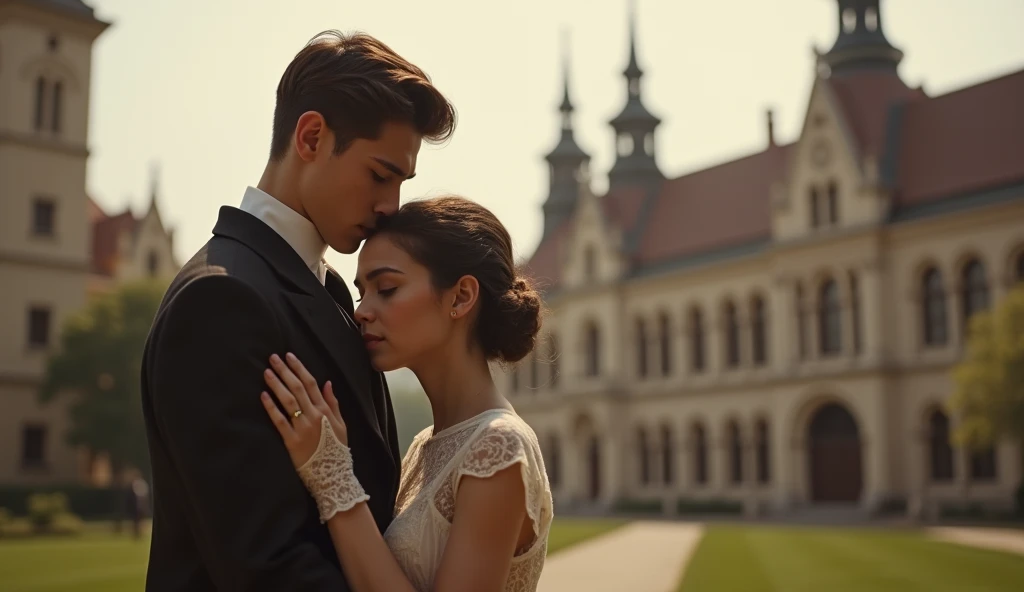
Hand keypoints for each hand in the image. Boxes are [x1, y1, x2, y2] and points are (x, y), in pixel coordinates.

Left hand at [260, 353, 348, 468]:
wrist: (333, 475)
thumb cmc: (336, 449)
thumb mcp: (341, 425)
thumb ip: (333, 403)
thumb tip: (327, 383)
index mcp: (326, 410)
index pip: (311, 383)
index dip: (299, 368)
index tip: (289, 356)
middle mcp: (314, 416)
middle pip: (298, 388)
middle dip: (285, 371)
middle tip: (273, 358)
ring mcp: (302, 428)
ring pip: (288, 401)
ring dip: (277, 385)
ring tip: (266, 372)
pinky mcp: (291, 440)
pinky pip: (280, 421)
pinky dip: (271, 407)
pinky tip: (263, 396)